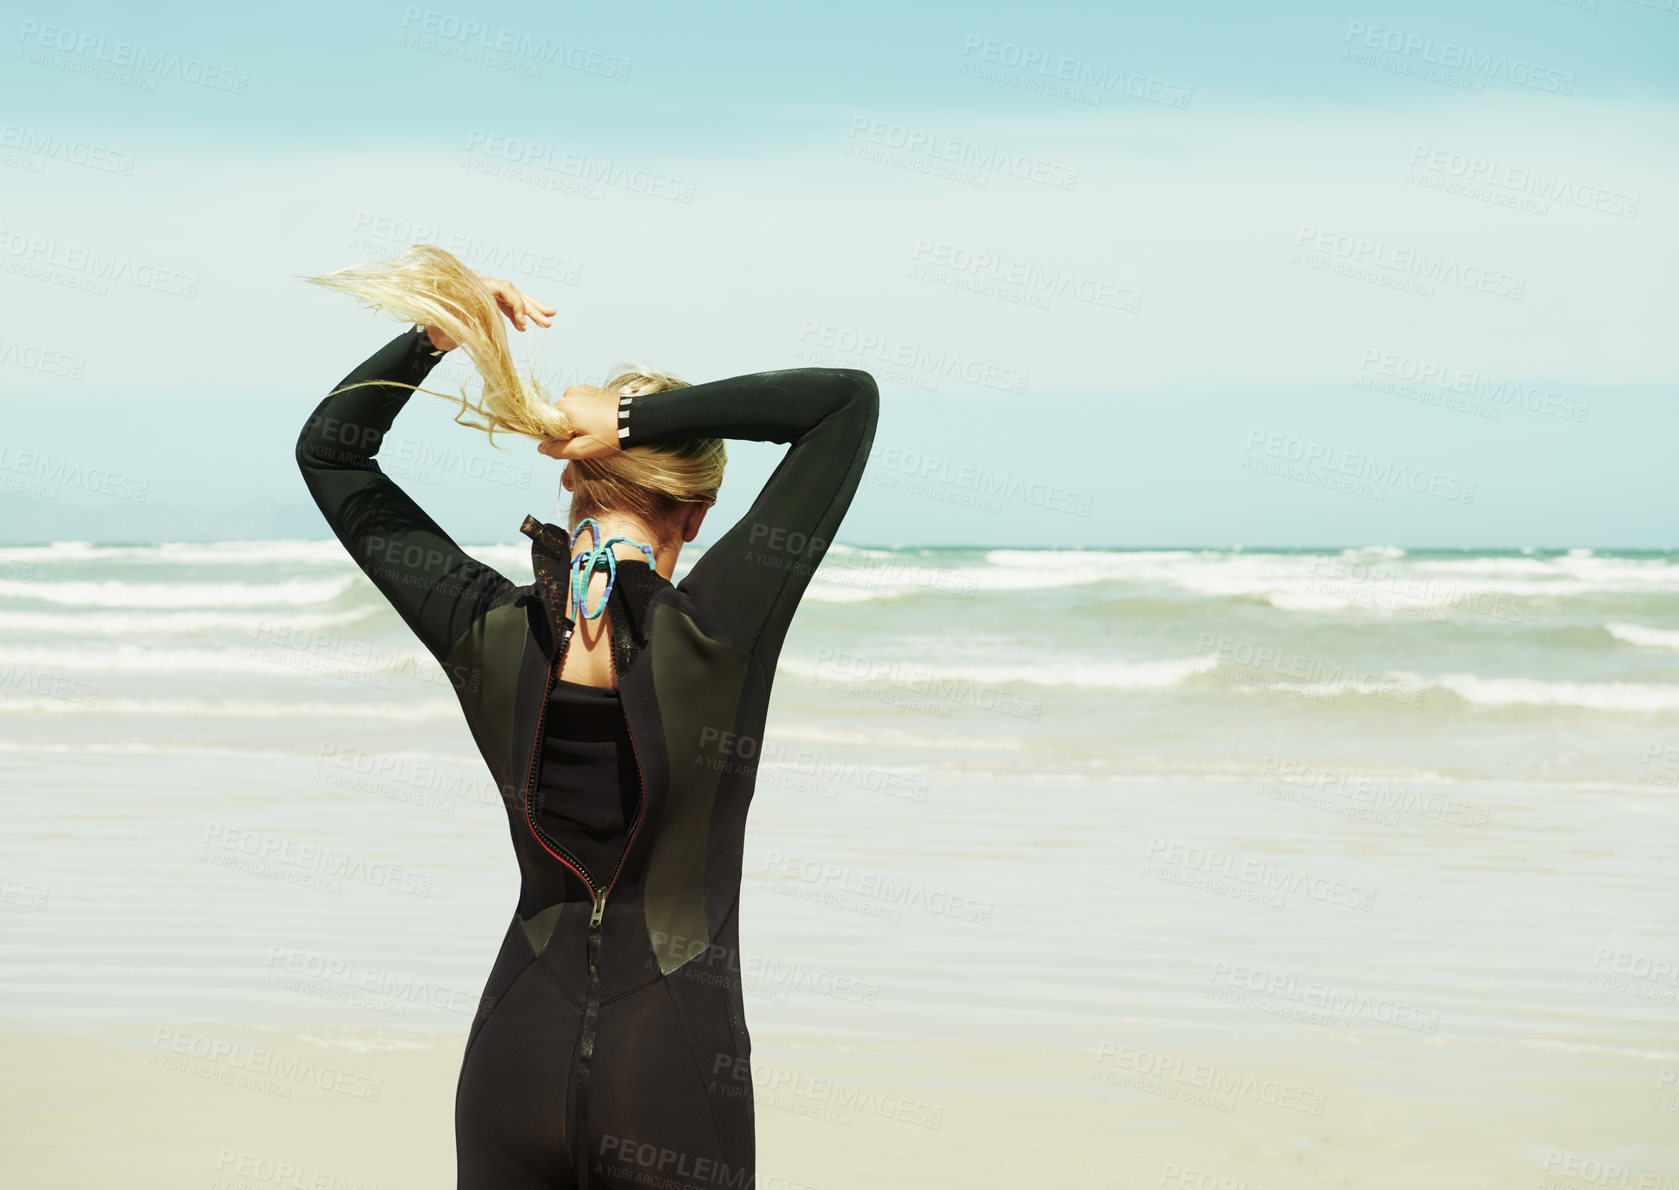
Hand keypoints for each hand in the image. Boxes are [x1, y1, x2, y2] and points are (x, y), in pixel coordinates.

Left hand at [423, 272, 555, 351]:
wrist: (426, 330)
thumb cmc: (434, 321)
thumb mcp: (449, 316)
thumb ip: (468, 309)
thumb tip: (484, 309)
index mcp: (474, 286)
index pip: (504, 289)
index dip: (517, 305)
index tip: (524, 326)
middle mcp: (482, 286)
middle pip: (512, 292)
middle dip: (532, 306)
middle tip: (550, 318)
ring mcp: (484, 295)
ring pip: (512, 298)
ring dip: (531, 309)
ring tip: (549, 319)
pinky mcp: (484, 304)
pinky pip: (505, 306)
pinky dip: (516, 315)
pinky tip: (526, 325)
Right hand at [536, 385, 623, 459]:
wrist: (636, 420)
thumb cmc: (610, 435)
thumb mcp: (583, 449)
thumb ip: (559, 450)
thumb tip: (542, 448)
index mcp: (563, 407)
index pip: (548, 425)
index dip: (559, 437)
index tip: (575, 441)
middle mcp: (569, 393)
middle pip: (559, 417)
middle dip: (569, 429)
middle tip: (589, 437)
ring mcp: (581, 389)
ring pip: (570, 411)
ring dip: (578, 421)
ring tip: (597, 428)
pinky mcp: (592, 389)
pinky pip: (581, 403)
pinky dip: (587, 413)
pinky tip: (600, 420)